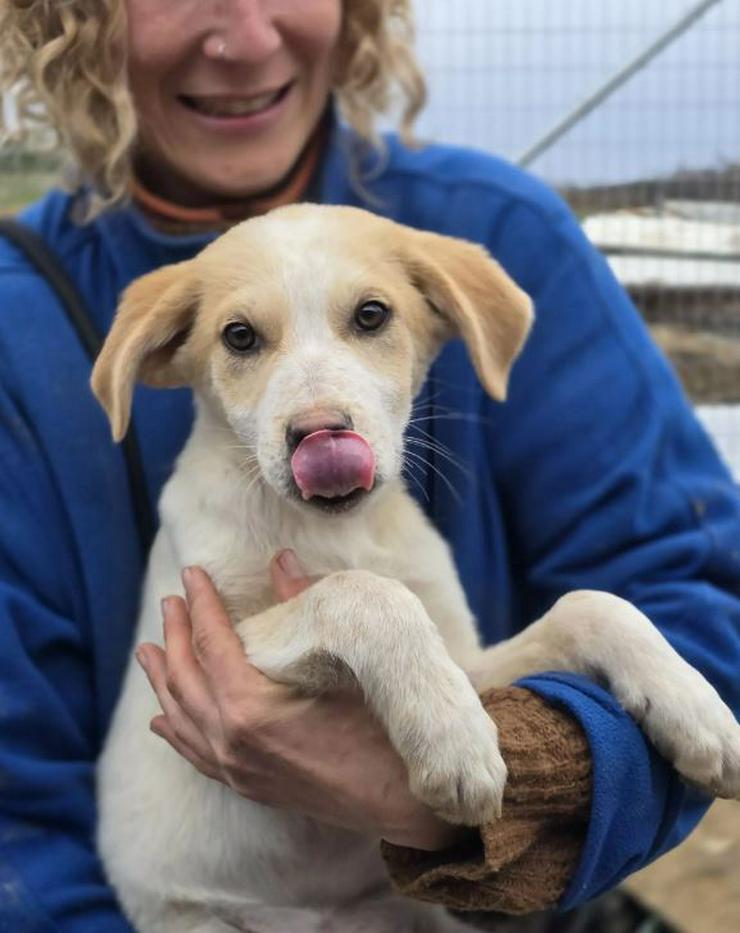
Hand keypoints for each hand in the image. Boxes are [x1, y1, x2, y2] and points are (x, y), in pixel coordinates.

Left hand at [136, 552, 469, 850]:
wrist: (400, 800)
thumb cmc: (378, 727)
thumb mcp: (343, 662)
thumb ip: (303, 609)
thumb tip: (282, 561)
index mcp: (249, 707)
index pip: (212, 641)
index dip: (201, 603)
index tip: (191, 573)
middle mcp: (230, 740)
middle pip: (187, 676)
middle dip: (176, 634)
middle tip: (170, 601)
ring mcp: (234, 767)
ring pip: (180, 716)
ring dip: (162, 679)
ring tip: (147, 651)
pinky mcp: (246, 784)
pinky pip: (193, 753)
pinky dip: (174, 729)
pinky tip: (160, 719)